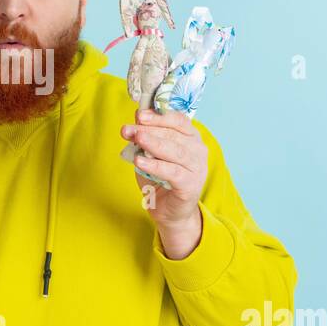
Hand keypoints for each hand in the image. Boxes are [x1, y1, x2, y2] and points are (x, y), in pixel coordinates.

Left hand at [121, 109, 207, 258]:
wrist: (169, 211)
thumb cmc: (160, 179)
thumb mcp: (150, 154)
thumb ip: (146, 139)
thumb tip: (134, 123)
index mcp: (190, 137)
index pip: (178, 120)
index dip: (158, 116)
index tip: (139, 115)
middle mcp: (198, 150)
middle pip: (173, 134)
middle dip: (149, 129)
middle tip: (128, 128)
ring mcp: (197, 168)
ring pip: (175, 151)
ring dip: (153, 143)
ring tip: (136, 139)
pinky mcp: (190, 185)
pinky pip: (172, 172)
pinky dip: (155, 165)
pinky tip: (140, 161)